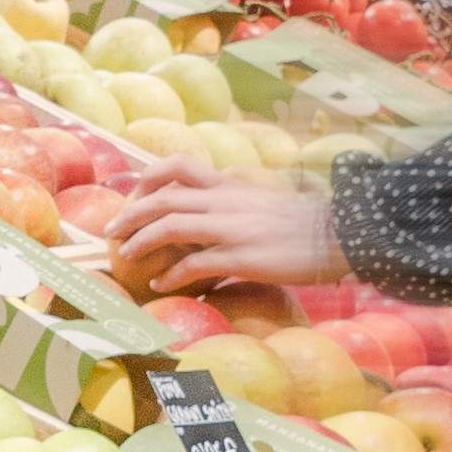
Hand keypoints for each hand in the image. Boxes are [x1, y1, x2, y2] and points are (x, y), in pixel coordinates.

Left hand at [101, 165, 345, 295]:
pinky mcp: (242, 256)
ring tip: (125, 256)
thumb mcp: (262, 202)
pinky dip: (172, 275)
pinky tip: (161, 285)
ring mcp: (232, 227)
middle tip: (112, 231)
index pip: (178, 166)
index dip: (146, 179)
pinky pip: (195, 263)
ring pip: (170, 224)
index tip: (132, 197)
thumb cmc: (304, 224)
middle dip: (130, 212)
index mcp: (230, 184)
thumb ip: (233, 204)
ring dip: (140, 240)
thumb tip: (206, 221)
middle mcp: (225, 200)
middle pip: (163, 195)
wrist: (339, 234)